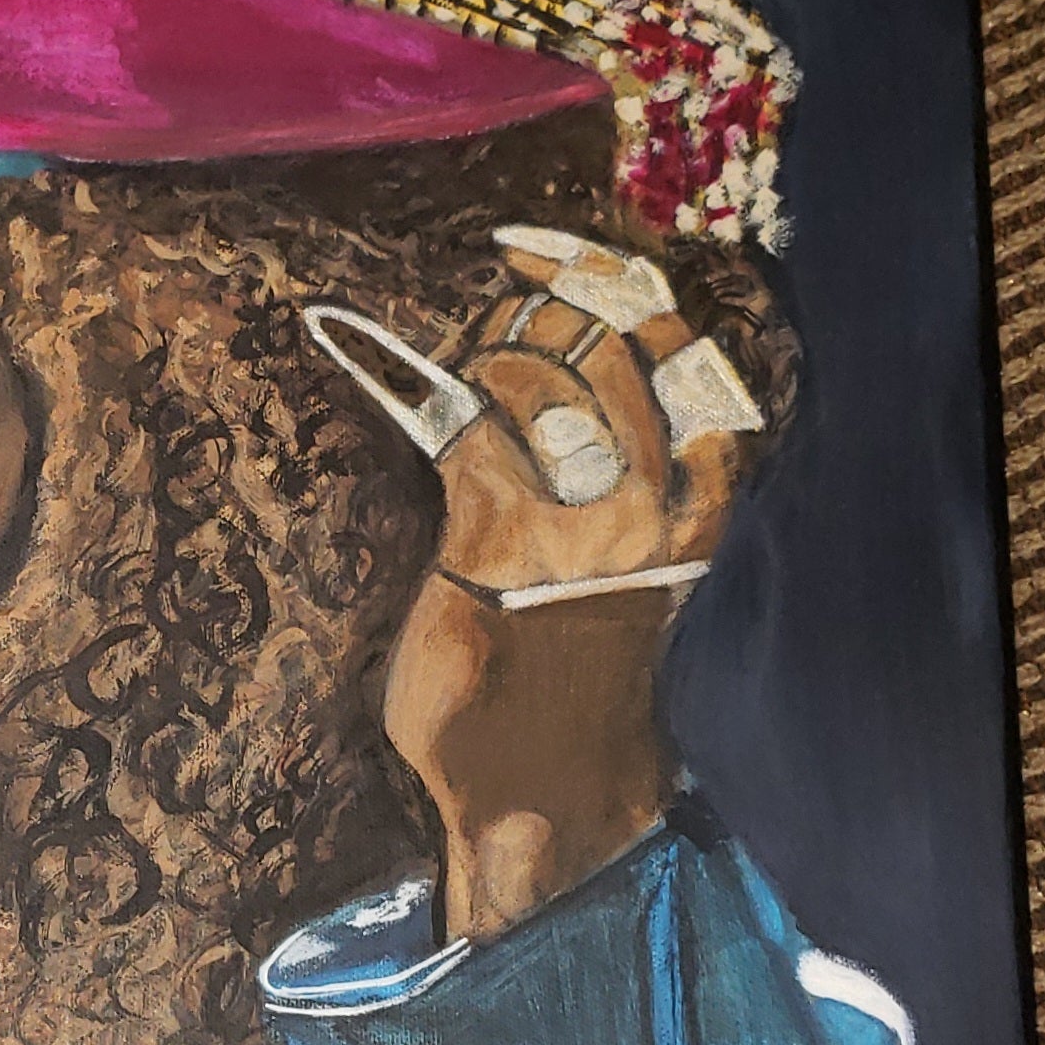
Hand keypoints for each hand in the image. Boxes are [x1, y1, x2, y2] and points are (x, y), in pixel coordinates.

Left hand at [305, 227, 765, 942]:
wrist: (545, 792)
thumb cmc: (580, 683)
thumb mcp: (634, 578)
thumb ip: (625, 495)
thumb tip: (576, 401)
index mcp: (700, 500)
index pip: (678, 347)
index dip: (615, 280)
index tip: (558, 253)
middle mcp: (653, 497)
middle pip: (608, 334)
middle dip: (547, 288)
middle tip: (499, 277)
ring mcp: (577, 515)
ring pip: (536, 367)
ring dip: (480, 340)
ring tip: (449, 362)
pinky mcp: (494, 539)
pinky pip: (450, 419)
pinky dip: (389, 371)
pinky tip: (344, 338)